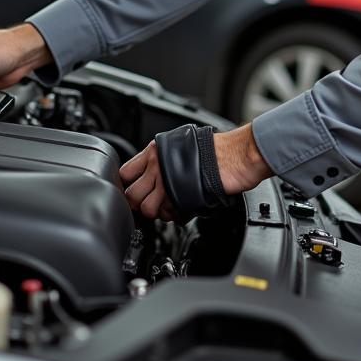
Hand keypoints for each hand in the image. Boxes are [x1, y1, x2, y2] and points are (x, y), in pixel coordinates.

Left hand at [119, 123, 271, 219]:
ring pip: (147, 209)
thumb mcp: (181, 143)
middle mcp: (158, 167)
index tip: (134, 189)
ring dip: (158, 211)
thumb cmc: (216, 149)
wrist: (236, 156)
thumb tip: (149, 173)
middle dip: (139, 202)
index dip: (128, 184)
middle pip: (131, 195)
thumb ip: (161, 158)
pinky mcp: (181, 200)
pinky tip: (183, 208)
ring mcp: (168, 184)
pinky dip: (174, 216)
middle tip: (150, 202)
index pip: (124, 173)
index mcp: (155, 151)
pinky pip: (168, 216)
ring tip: (170, 205)